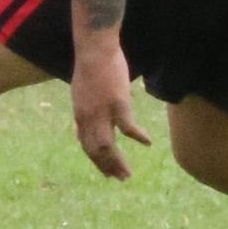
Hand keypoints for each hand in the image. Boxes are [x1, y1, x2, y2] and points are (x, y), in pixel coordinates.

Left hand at [70, 43, 148, 181]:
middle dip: (106, 167)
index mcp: (79, 114)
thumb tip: (80, 124)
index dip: (95, 159)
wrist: (94, 50)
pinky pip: (128, 128)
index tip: (104, 171)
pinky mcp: (118, 104)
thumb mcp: (80, 93)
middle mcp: (87, 117)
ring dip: (117, 162)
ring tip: (127, 174)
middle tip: (118, 179)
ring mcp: (102, 112)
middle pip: (95, 150)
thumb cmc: (89, 68)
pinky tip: (148, 143)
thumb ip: (83, 110)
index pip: (85, 144)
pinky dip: (137, 137)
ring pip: (107, 146)